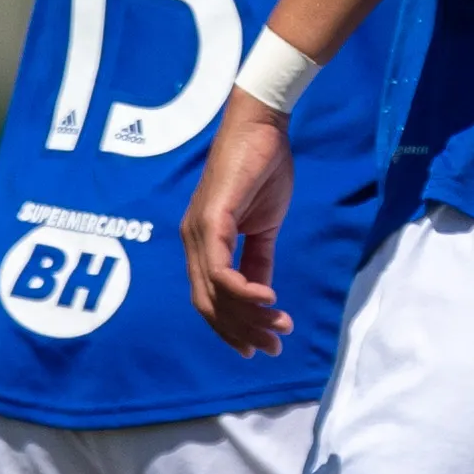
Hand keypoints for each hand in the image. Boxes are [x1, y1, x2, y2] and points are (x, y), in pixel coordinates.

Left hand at [185, 100, 296, 353]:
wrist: (261, 127)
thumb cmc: (262, 169)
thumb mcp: (263, 226)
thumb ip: (258, 260)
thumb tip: (262, 294)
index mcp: (203, 243)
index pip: (209, 299)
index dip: (231, 327)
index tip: (258, 346)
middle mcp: (193, 241)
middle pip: (209, 304)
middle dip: (242, 331)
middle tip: (274, 346)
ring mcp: (198, 231)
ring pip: (215, 292)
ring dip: (249, 316)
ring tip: (279, 327)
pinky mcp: (212, 219)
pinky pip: (222, 268)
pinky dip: (244, 290)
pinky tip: (268, 299)